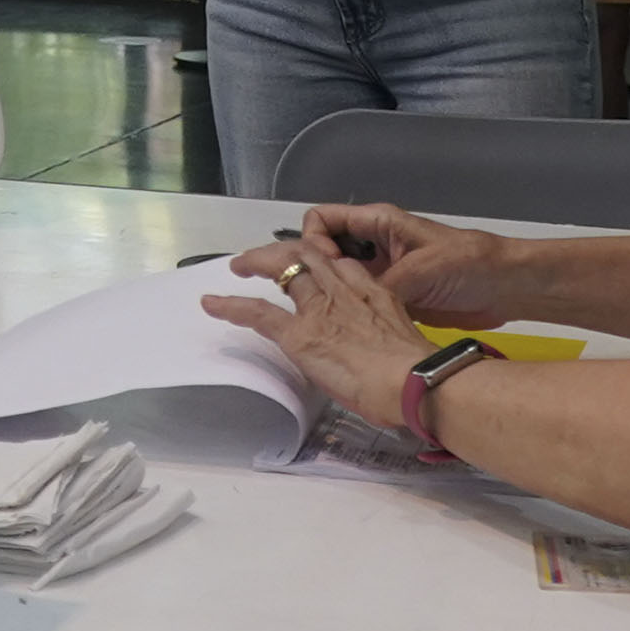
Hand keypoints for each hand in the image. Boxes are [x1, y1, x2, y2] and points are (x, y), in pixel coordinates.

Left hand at [198, 232, 430, 426]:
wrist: (412, 380)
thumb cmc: (417, 372)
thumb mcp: (405, 339)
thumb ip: (386, 337)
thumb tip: (378, 356)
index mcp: (372, 291)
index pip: (342, 265)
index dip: (324, 262)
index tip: (316, 266)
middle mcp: (343, 290)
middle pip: (309, 255)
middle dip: (285, 250)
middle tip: (267, 257)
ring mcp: (318, 308)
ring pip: (282, 269)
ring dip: (257, 264)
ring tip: (238, 266)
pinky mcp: (299, 334)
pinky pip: (258, 313)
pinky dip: (232, 306)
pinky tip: (213, 303)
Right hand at [259, 203, 528, 329]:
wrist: (505, 286)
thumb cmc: (469, 263)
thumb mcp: (423, 269)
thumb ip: (386, 282)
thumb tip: (354, 299)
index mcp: (379, 223)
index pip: (322, 221)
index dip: (310, 242)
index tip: (314, 269)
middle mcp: (374, 244)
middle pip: (321, 248)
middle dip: (301, 265)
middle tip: (283, 291)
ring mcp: (381, 271)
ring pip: (334, 276)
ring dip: (319, 290)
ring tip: (299, 314)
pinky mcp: (390, 296)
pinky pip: (354, 298)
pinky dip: (340, 309)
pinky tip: (332, 327)